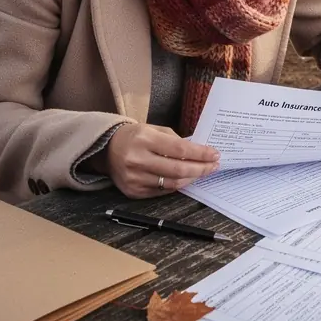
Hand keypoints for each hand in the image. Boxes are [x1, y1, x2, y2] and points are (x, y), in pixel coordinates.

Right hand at [101, 123, 219, 197]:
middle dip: (201, 169)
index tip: (215, 154)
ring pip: (172, 183)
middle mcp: (138, 160)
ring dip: (191, 178)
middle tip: (214, 166)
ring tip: (202, 172)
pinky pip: (162, 191)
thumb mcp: (153, 129)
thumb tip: (198, 152)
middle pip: (178, 169)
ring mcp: (135, 178)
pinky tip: (185, 178)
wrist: (106, 149)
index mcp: (144, 139)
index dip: (200, 154)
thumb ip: (175, 140)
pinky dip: (176, 185)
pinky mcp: (133, 192)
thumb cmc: (134, 136)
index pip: (180, 149)